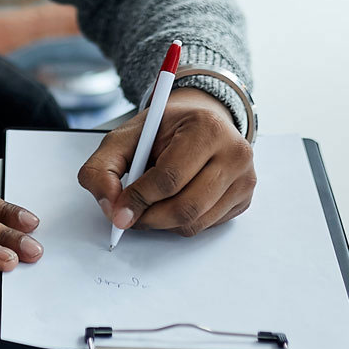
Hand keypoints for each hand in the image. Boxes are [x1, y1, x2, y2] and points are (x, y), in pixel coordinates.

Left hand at [78, 88, 255, 236]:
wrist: (198, 122)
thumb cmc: (164, 130)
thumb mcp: (125, 137)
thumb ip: (103, 169)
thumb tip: (111, 208)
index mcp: (207, 127)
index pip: (170, 178)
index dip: (139, 199)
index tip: (119, 211)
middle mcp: (234, 152)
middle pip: (185, 207)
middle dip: (149, 218)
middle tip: (130, 216)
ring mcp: (244, 177)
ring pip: (195, 222)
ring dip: (163, 223)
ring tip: (150, 205)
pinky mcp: (244, 198)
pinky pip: (206, 226)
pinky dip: (181, 222)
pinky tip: (173, 201)